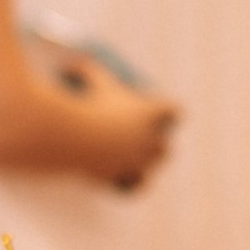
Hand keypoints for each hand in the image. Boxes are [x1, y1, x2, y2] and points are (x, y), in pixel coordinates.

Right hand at [73, 76, 178, 190]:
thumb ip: (87, 70)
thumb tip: (73, 63)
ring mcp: (138, 162)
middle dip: (157, 141)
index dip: (169, 111)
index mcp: (151, 115)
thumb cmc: (85, 104)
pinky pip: (138, 185)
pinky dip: (133, 182)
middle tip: (143, 136)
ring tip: (134, 157)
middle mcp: (151, 141)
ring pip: (154, 166)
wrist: (73, 137)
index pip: (176, 112)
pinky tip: (124, 177)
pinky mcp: (122, 176)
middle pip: (166, 146)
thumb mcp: (88, 80)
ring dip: (148, 162)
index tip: (159, 109)